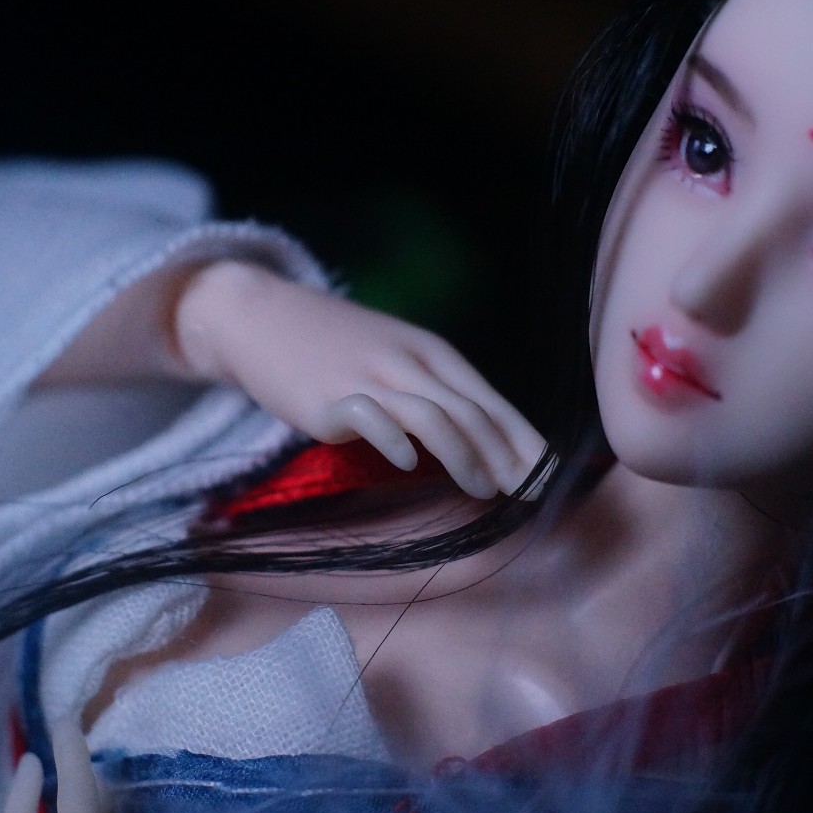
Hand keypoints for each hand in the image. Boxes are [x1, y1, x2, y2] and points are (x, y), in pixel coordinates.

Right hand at [176, 262, 546, 498]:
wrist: (262, 317)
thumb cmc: (333, 347)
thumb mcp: (395, 360)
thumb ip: (433, 395)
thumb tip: (483, 448)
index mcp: (432, 353)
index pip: (491, 402)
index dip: (524, 442)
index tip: (550, 478)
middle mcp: (409, 361)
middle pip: (471, 412)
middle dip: (506, 457)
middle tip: (528, 495)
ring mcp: (369, 377)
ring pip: (433, 415)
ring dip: (465, 456)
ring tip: (484, 492)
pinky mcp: (330, 397)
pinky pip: (372, 417)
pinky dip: (394, 442)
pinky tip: (406, 465)